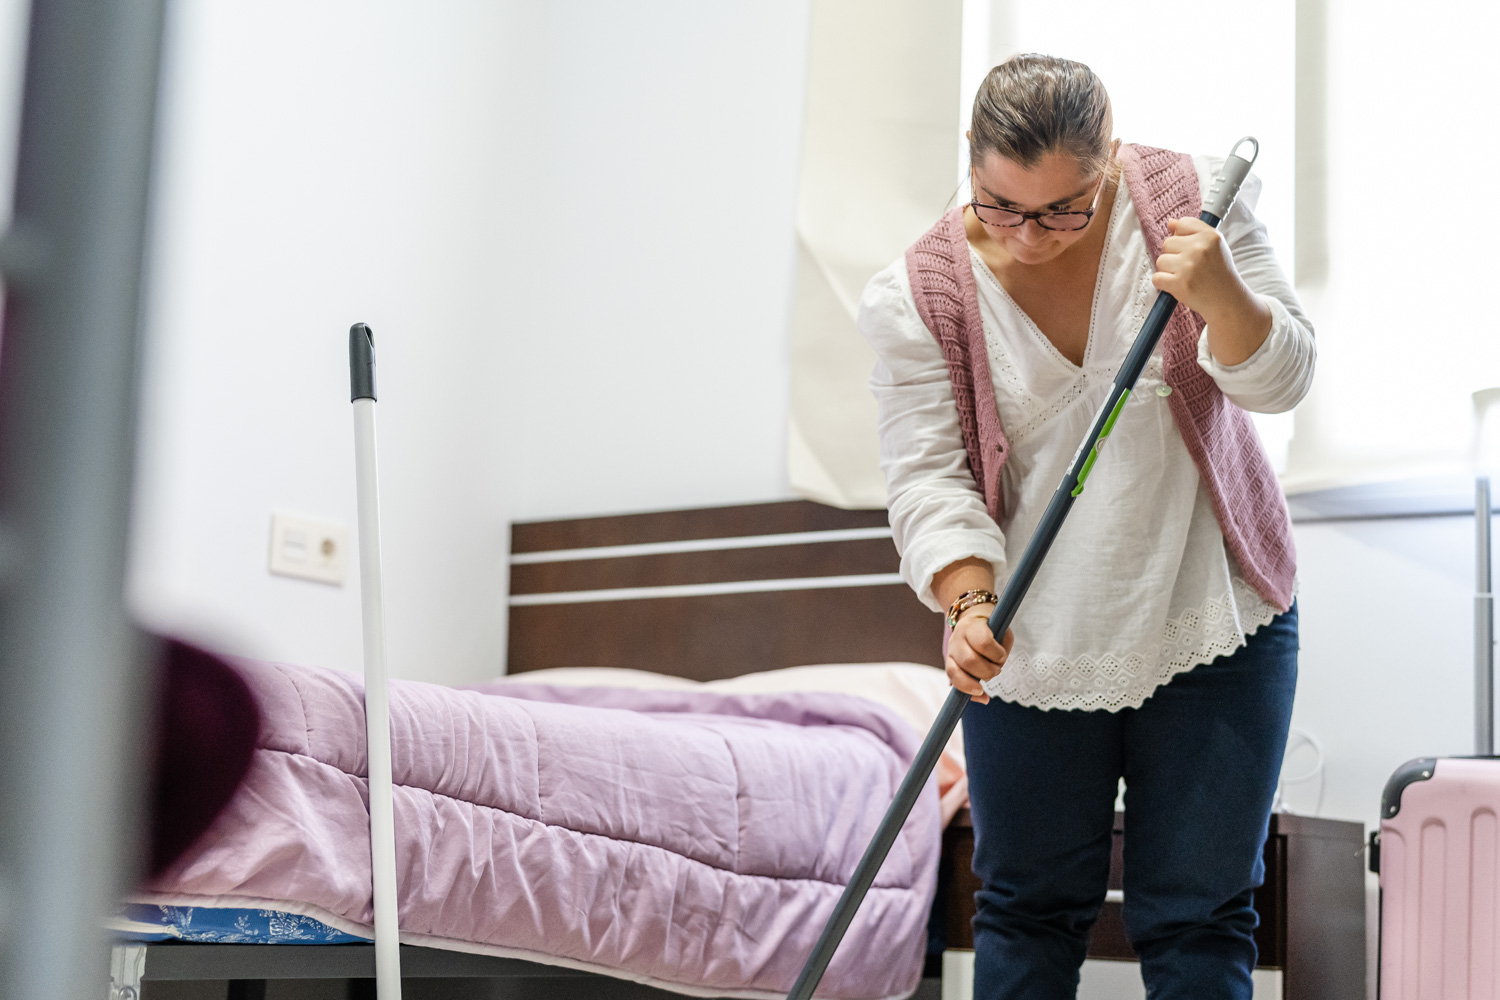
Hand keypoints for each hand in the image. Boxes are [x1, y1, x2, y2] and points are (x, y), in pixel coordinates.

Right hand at [945, 612, 1013, 703]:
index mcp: (972, 626)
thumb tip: (993, 677)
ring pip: (957, 672)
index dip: (997, 654)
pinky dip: (968, 690)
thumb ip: (1002, 652)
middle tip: (997, 669)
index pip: (983, 642)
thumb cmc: (991, 629)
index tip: (1003, 656)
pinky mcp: (948, 663)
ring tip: (989, 676)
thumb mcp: (1002, 633)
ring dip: (977, 681)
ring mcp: (950, 651)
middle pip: (969, 661)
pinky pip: (953, 681)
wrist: (972, 621)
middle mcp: (957, 638)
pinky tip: (980, 693)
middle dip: (988, 671)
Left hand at [1151, 217, 1271, 365]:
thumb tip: (1170, 223)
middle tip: (1191, 267)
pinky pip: (1157, 278)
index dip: (1182, 238)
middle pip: (1167, 243)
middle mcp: (1200, 248)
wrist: (1226, 301)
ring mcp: (1189, 266)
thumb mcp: (1215, 246)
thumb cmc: (1219, 272)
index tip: (1191, 249)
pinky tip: (1179, 286)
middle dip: (1174, 255)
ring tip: (1186, 276)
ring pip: (1160, 261)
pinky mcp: (1179, 283)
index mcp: (1210, 236)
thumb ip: (1193, 231)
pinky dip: (1164, 284)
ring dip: (1169, 270)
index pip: (1181, 225)